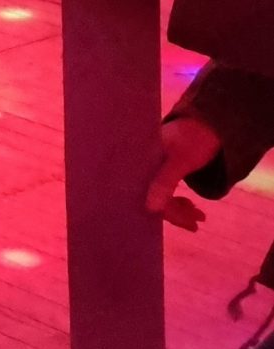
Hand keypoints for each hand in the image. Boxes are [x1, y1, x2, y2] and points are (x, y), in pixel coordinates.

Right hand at [147, 116, 220, 230]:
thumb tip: (150, 209)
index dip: (166, 211)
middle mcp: (143, 166)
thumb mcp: (180, 161)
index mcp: (141, 161)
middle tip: (197, 223)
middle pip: (153, 197)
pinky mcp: (161, 171)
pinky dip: (178, 200)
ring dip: (180, 209)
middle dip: (177, 213)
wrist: (208, 124)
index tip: (187, 223)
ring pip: (161, 196)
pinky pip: (165, 191)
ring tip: (199, 216)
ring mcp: (152, 169)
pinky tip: (190, 206)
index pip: (147, 193)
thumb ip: (164, 182)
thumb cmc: (193, 138)